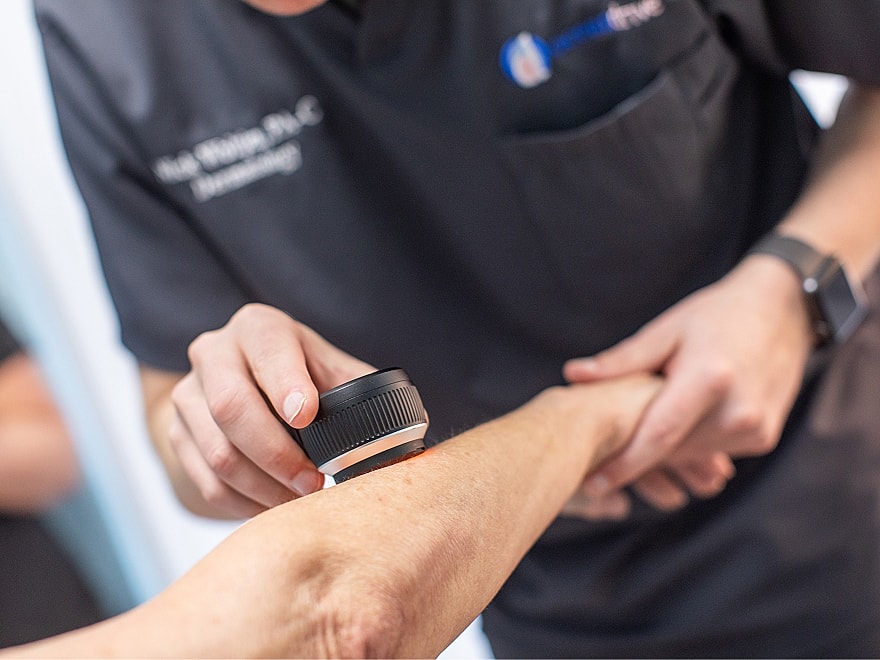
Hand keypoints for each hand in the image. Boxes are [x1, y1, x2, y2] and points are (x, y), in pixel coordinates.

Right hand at [169, 303, 374, 517]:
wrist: (244, 385)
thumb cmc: (303, 377)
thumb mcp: (331, 369)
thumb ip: (359, 388)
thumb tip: (405, 426)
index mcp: (259, 328)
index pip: (268, 350)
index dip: (285, 384)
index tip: (306, 416)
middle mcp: (214, 352)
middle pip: (231, 407)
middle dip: (277, 454)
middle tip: (313, 484)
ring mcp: (188, 395)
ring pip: (217, 453)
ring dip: (262, 488)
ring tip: (299, 504)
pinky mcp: (176, 434)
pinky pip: (205, 481)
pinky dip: (243, 504)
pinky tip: (272, 509)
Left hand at [562, 255, 814, 513]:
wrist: (783, 312)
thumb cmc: (716, 315)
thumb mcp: (666, 330)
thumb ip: (622, 361)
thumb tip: (572, 375)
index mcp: (709, 379)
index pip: (658, 436)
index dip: (623, 464)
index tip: (591, 483)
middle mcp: (737, 411)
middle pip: (671, 451)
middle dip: (634, 458)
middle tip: (595, 461)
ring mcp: (755, 429)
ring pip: (689, 456)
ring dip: (661, 453)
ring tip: (629, 441)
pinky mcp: (764, 437)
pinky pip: (712, 452)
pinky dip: (688, 446)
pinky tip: (671, 431)